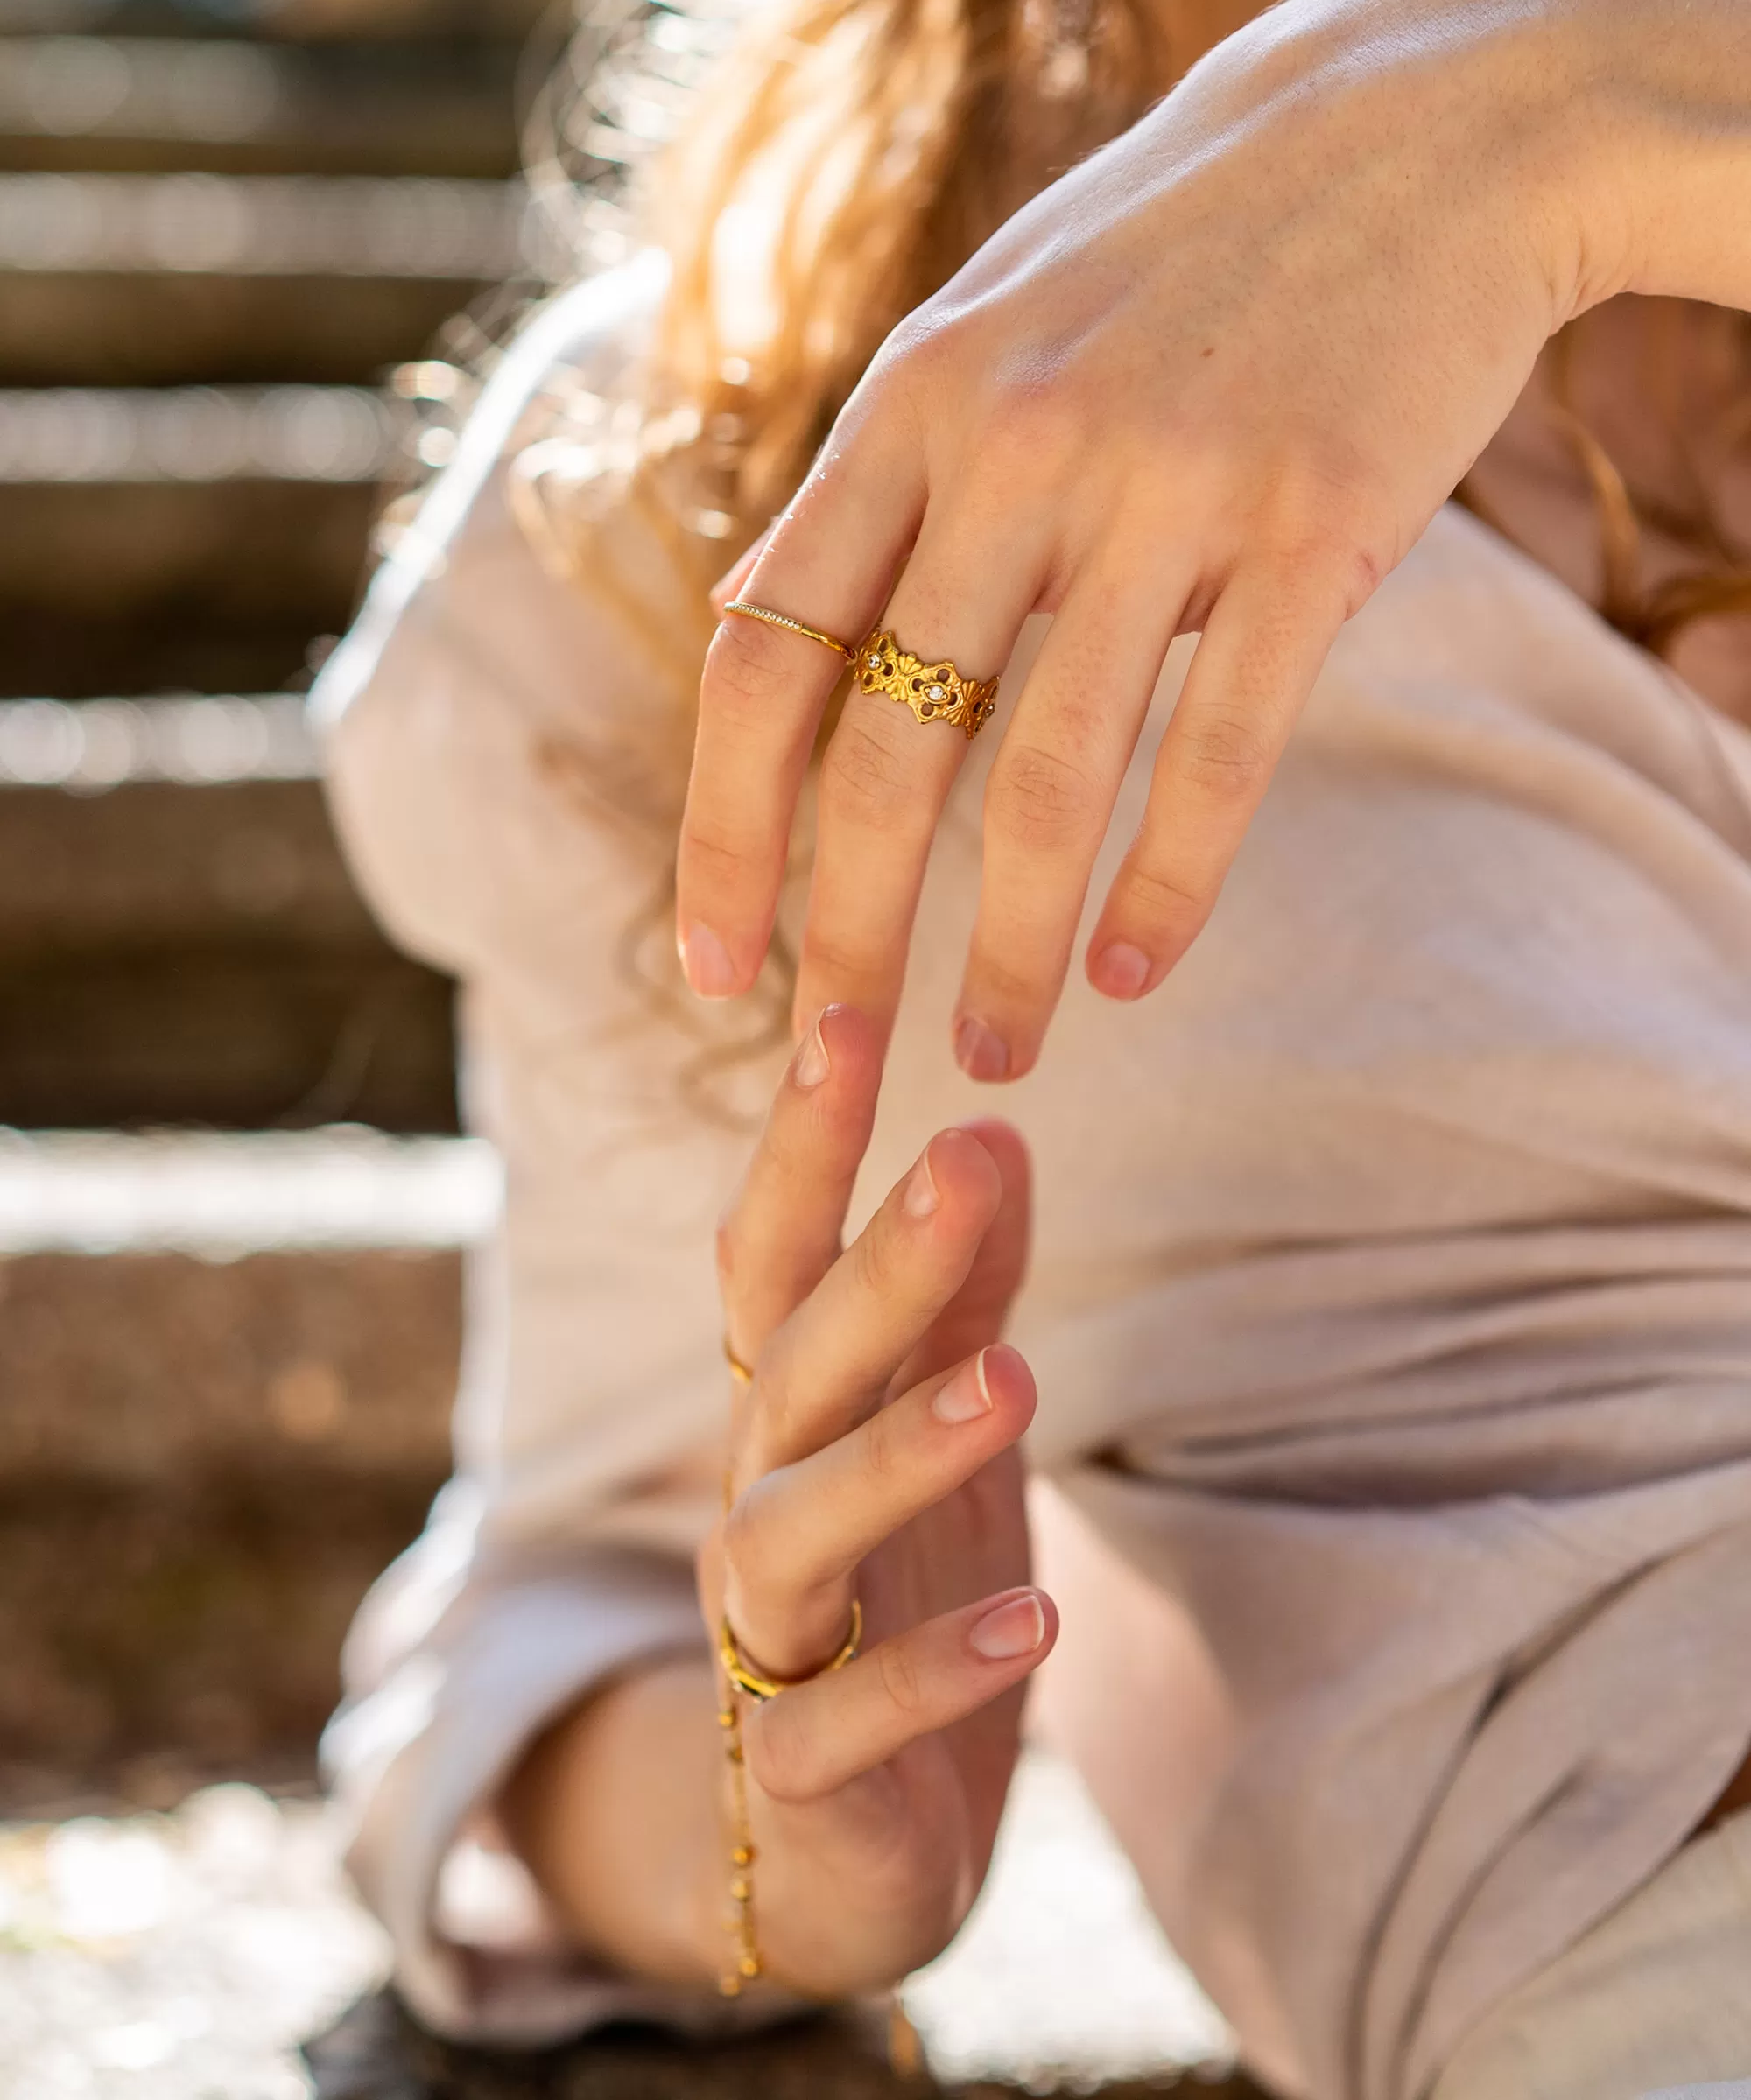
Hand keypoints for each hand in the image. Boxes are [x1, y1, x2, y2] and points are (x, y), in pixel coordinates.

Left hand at [678, 0, 1623, 1075]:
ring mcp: (1163, 483)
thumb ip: (872, 494)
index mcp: (905, 413)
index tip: (714, 966)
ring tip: (994, 1057)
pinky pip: (1219, 748)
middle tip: (835, 1065)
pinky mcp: (1311, 521)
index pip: (769, 662)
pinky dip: (1168, 882)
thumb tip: (763, 642)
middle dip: (850, 932)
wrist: (1407, 128)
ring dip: (1004, 946)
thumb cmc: (1168, 259)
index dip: (726, 833)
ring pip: (1047, 777)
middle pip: (888, 749)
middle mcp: (1009, 449)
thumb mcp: (975, 339)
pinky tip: (1135, 972)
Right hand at [700, 1001, 1053, 1994]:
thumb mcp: (933, 1432)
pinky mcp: (796, 1770)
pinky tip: (1036, 1619)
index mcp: (790, 1415)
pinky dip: (936, 1670)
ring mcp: (766, 1639)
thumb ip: (958, 1299)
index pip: (777, 1259)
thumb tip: (998, 1136)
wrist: (837, 1847)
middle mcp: (758, 1503)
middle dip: (875, 1264)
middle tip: (964, 1158)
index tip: (845, 1016)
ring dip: (896, 1452)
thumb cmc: (892, 1598)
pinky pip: (842, 1720)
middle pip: (792, 1370)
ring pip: (793, 1530)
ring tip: (1013, 1380)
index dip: (804, 1143)